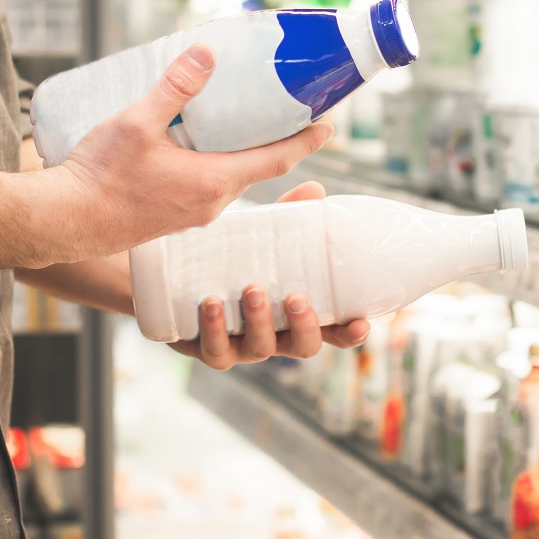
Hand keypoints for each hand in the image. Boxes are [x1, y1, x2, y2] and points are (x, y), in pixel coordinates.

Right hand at [47, 45, 332, 264]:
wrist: (63, 222)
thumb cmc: (99, 178)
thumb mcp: (137, 122)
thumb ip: (175, 87)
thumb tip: (207, 52)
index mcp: (214, 181)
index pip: (278, 159)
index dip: (307, 139)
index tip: (330, 123)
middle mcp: (211, 203)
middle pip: (259, 166)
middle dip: (276, 138)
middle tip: (287, 107)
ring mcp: (193, 213)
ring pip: (231, 176)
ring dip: (243, 149)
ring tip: (242, 116)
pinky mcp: (173, 215)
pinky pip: (207, 185)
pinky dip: (216, 161)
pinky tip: (197, 141)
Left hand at [168, 181, 370, 370]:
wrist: (177, 270)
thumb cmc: (235, 256)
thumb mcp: (264, 236)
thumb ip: (290, 216)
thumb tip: (315, 189)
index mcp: (296, 315)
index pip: (333, 332)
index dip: (350, 333)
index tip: (361, 322)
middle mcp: (275, 335)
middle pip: (302, 347)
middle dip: (303, 326)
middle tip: (296, 297)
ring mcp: (241, 345)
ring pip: (259, 349)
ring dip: (260, 322)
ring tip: (251, 289)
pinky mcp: (204, 346)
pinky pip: (214, 349)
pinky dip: (214, 329)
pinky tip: (211, 303)